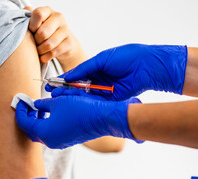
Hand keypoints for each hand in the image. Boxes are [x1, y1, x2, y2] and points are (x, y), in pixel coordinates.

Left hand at [15, 92, 141, 148]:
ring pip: (42, 133)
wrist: (101, 119)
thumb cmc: (79, 110)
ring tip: (40, 108)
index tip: (20, 101)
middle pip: (31, 131)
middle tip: (28, 106)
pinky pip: (52, 134)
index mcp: (44, 133)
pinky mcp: (68, 141)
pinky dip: (47, 125)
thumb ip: (42, 105)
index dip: (20, 111)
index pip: (24, 123)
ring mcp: (60, 143)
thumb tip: (36, 105)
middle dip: (27, 118)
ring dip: (38, 122)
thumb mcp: (57, 102)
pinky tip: (51, 114)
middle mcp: (50, 141)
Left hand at [24, 6, 84, 66]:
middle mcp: (58, 17)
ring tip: (38, 51)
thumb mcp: (36, 24)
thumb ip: (29, 16)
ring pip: (48, 45)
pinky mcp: (69, 42)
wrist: (63, 44)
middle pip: (43, 33)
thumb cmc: (45, 32)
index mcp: (48, 11)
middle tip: (35, 43)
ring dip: (40, 50)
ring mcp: (66, 30)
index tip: (31, 31)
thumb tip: (25, 10)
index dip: (32, 25)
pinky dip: (46, 57)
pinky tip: (43, 57)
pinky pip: (54, 52)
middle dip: (36, 41)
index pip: (38, 14)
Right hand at [59, 44, 187, 100]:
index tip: (52, 83)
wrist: (146, 66)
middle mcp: (99, 80)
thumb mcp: (101, 59)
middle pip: (79, 87)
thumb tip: (68, 76)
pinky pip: (95, 101)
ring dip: (72, 97)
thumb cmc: (126, 57)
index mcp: (97, 68)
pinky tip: (73, 102)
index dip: (64, 79)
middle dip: (65, 90)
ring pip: (85, 95)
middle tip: (52, 93)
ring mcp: (104, 90)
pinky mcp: (111, 99)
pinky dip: (84, 101)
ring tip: (58, 98)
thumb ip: (84, 68)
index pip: (77, 75)